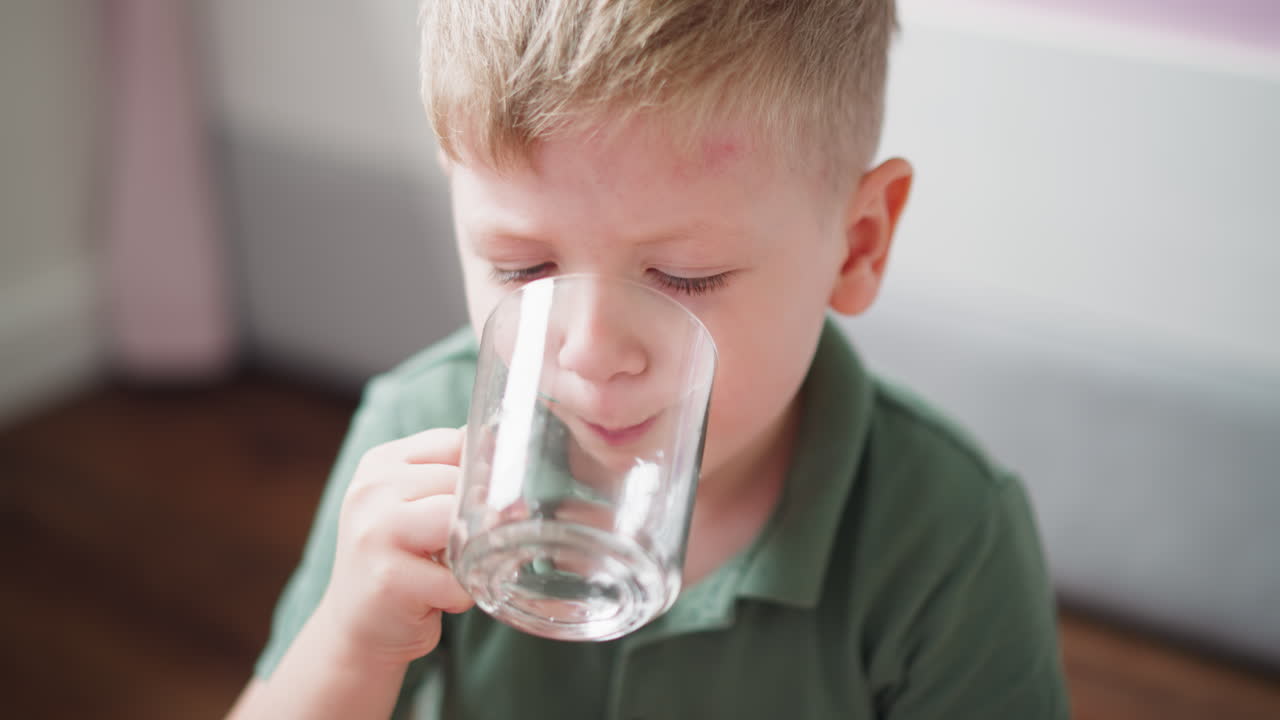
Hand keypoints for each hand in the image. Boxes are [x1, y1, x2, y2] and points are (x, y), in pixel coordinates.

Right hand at [314, 427, 474, 667]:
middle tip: (456, 550)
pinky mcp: (388, 577)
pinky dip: (460, 595)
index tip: (483, 503)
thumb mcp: (414, 505)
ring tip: (447, 570)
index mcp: (380, 463)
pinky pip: (458, 579)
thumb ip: (448, 473)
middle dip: (475, 522)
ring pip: (461, 524)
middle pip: (461, 485)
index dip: (481, 475)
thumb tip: (497, 439)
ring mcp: (376, 531)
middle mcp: (371, 490)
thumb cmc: (399, 562)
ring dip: (470, 555)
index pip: (455, 445)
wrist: (355, 630)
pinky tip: (434, 599)